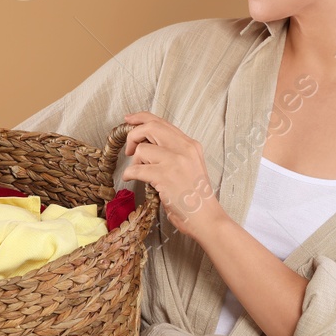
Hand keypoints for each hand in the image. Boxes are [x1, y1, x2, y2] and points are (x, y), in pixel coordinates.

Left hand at [120, 111, 223, 236]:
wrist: (206, 217)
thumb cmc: (195, 197)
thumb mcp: (190, 166)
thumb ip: (173, 151)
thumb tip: (145, 143)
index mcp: (190, 144)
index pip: (162, 122)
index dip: (141, 118)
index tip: (129, 120)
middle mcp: (184, 149)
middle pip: (150, 127)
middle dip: (133, 135)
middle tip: (129, 149)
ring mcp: (175, 162)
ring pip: (142, 149)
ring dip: (134, 162)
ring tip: (140, 173)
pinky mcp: (165, 176)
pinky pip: (136, 169)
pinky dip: (129, 174)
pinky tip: (130, 178)